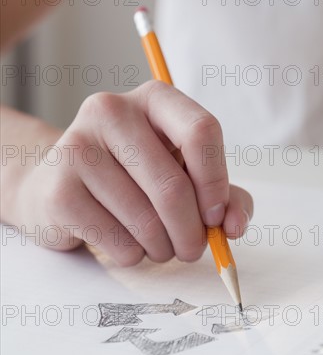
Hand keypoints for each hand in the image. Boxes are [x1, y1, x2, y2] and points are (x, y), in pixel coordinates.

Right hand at [18, 82, 252, 265]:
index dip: (216, 183)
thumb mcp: (184, 174)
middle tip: (192, 249)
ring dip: (163, 248)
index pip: (201, 131)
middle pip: (173, 187)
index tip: (216, 216)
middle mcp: (111, 111)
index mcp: (154, 99)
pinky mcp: (58, 190)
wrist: (63, 187)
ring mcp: (78, 147)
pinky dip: (133, 255)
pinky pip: (118, 243)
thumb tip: (233, 225)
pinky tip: (124, 241)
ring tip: (157, 243)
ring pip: (146, 222)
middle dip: (192, 233)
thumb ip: (223, 196)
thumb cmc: (133, 178)